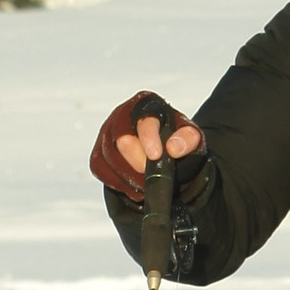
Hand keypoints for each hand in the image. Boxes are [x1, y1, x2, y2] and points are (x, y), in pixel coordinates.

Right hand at [91, 96, 207, 199]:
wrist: (164, 159)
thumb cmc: (176, 143)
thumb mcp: (191, 140)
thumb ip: (188, 140)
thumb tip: (173, 148)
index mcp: (148, 105)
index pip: (143, 118)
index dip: (148, 137)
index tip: (156, 155)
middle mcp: (122, 115)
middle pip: (120, 139)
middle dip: (137, 160)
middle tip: (149, 173)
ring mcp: (107, 134)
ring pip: (108, 157)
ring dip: (128, 175)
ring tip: (145, 182)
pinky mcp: (98, 153)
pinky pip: (99, 168)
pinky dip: (116, 182)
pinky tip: (132, 185)